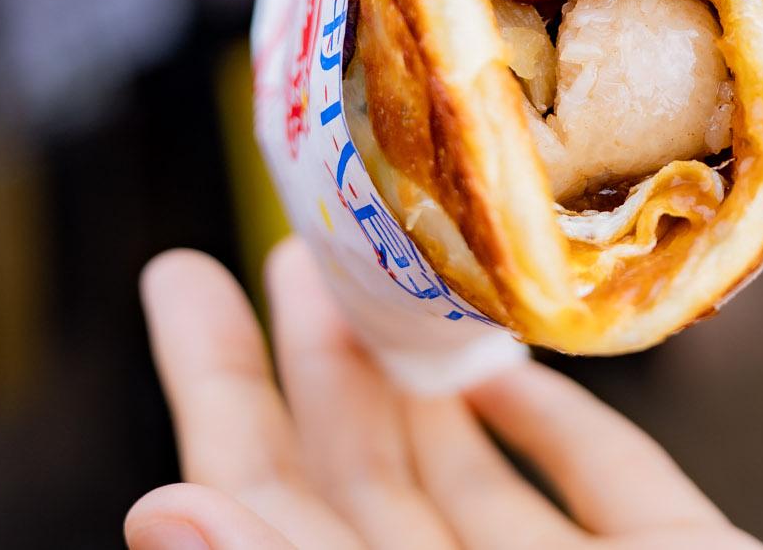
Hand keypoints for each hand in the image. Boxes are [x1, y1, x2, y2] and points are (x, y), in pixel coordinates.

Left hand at [127, 241, 761, 549]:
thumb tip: (160, 516)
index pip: (264, 518)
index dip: (220, 400)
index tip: (181, 280)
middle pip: (360, 493)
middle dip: (318, 364)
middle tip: (289, 245)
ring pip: (471, 493)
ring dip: (423, 379)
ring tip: (383, 271)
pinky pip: (602, 499)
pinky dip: (557, 432)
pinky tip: (512, 372)